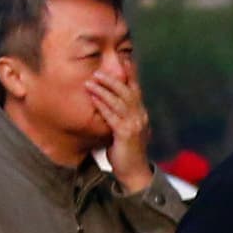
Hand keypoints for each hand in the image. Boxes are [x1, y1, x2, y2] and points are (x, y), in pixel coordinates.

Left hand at [91, 64, 153, 191]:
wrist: (134, 172)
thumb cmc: (127, 152)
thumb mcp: (126, 131)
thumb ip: (120, 117)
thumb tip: (107, 106)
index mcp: (141, 114)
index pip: (136, 89)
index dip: (130, 74)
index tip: (122, 60)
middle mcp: (139, 116)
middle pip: (126, 91)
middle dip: (112, 80)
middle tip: (98, 72)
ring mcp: (134, 124)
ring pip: (118, 101)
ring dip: (103, 90)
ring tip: (91, 82)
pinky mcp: (125, 134)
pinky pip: (112, 115)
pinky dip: (102, 105)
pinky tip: (93, 98)